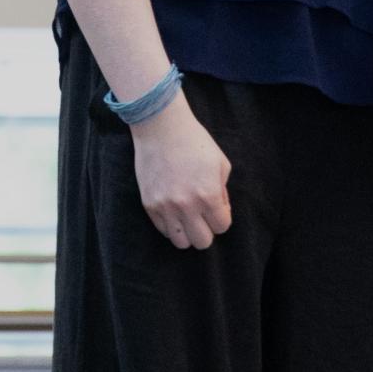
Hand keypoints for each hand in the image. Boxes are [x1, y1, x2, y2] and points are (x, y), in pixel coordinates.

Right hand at [129, 99, 233, 249]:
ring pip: (181, 243)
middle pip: (202, 242)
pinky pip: (163, 230)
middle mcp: (186, 206)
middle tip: (203, 214)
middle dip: (207, 230)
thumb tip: (220, 211)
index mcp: (208, 195)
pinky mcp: (149, 205)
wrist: (161, 128)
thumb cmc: (195, 142)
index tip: (217, 206)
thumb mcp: (220, 164)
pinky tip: (174, 210)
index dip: (222, 217)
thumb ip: (223, 192)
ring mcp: (165, 208)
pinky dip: (171, 225)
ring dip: (188, 232)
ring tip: (188, 215)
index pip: (222, 227)